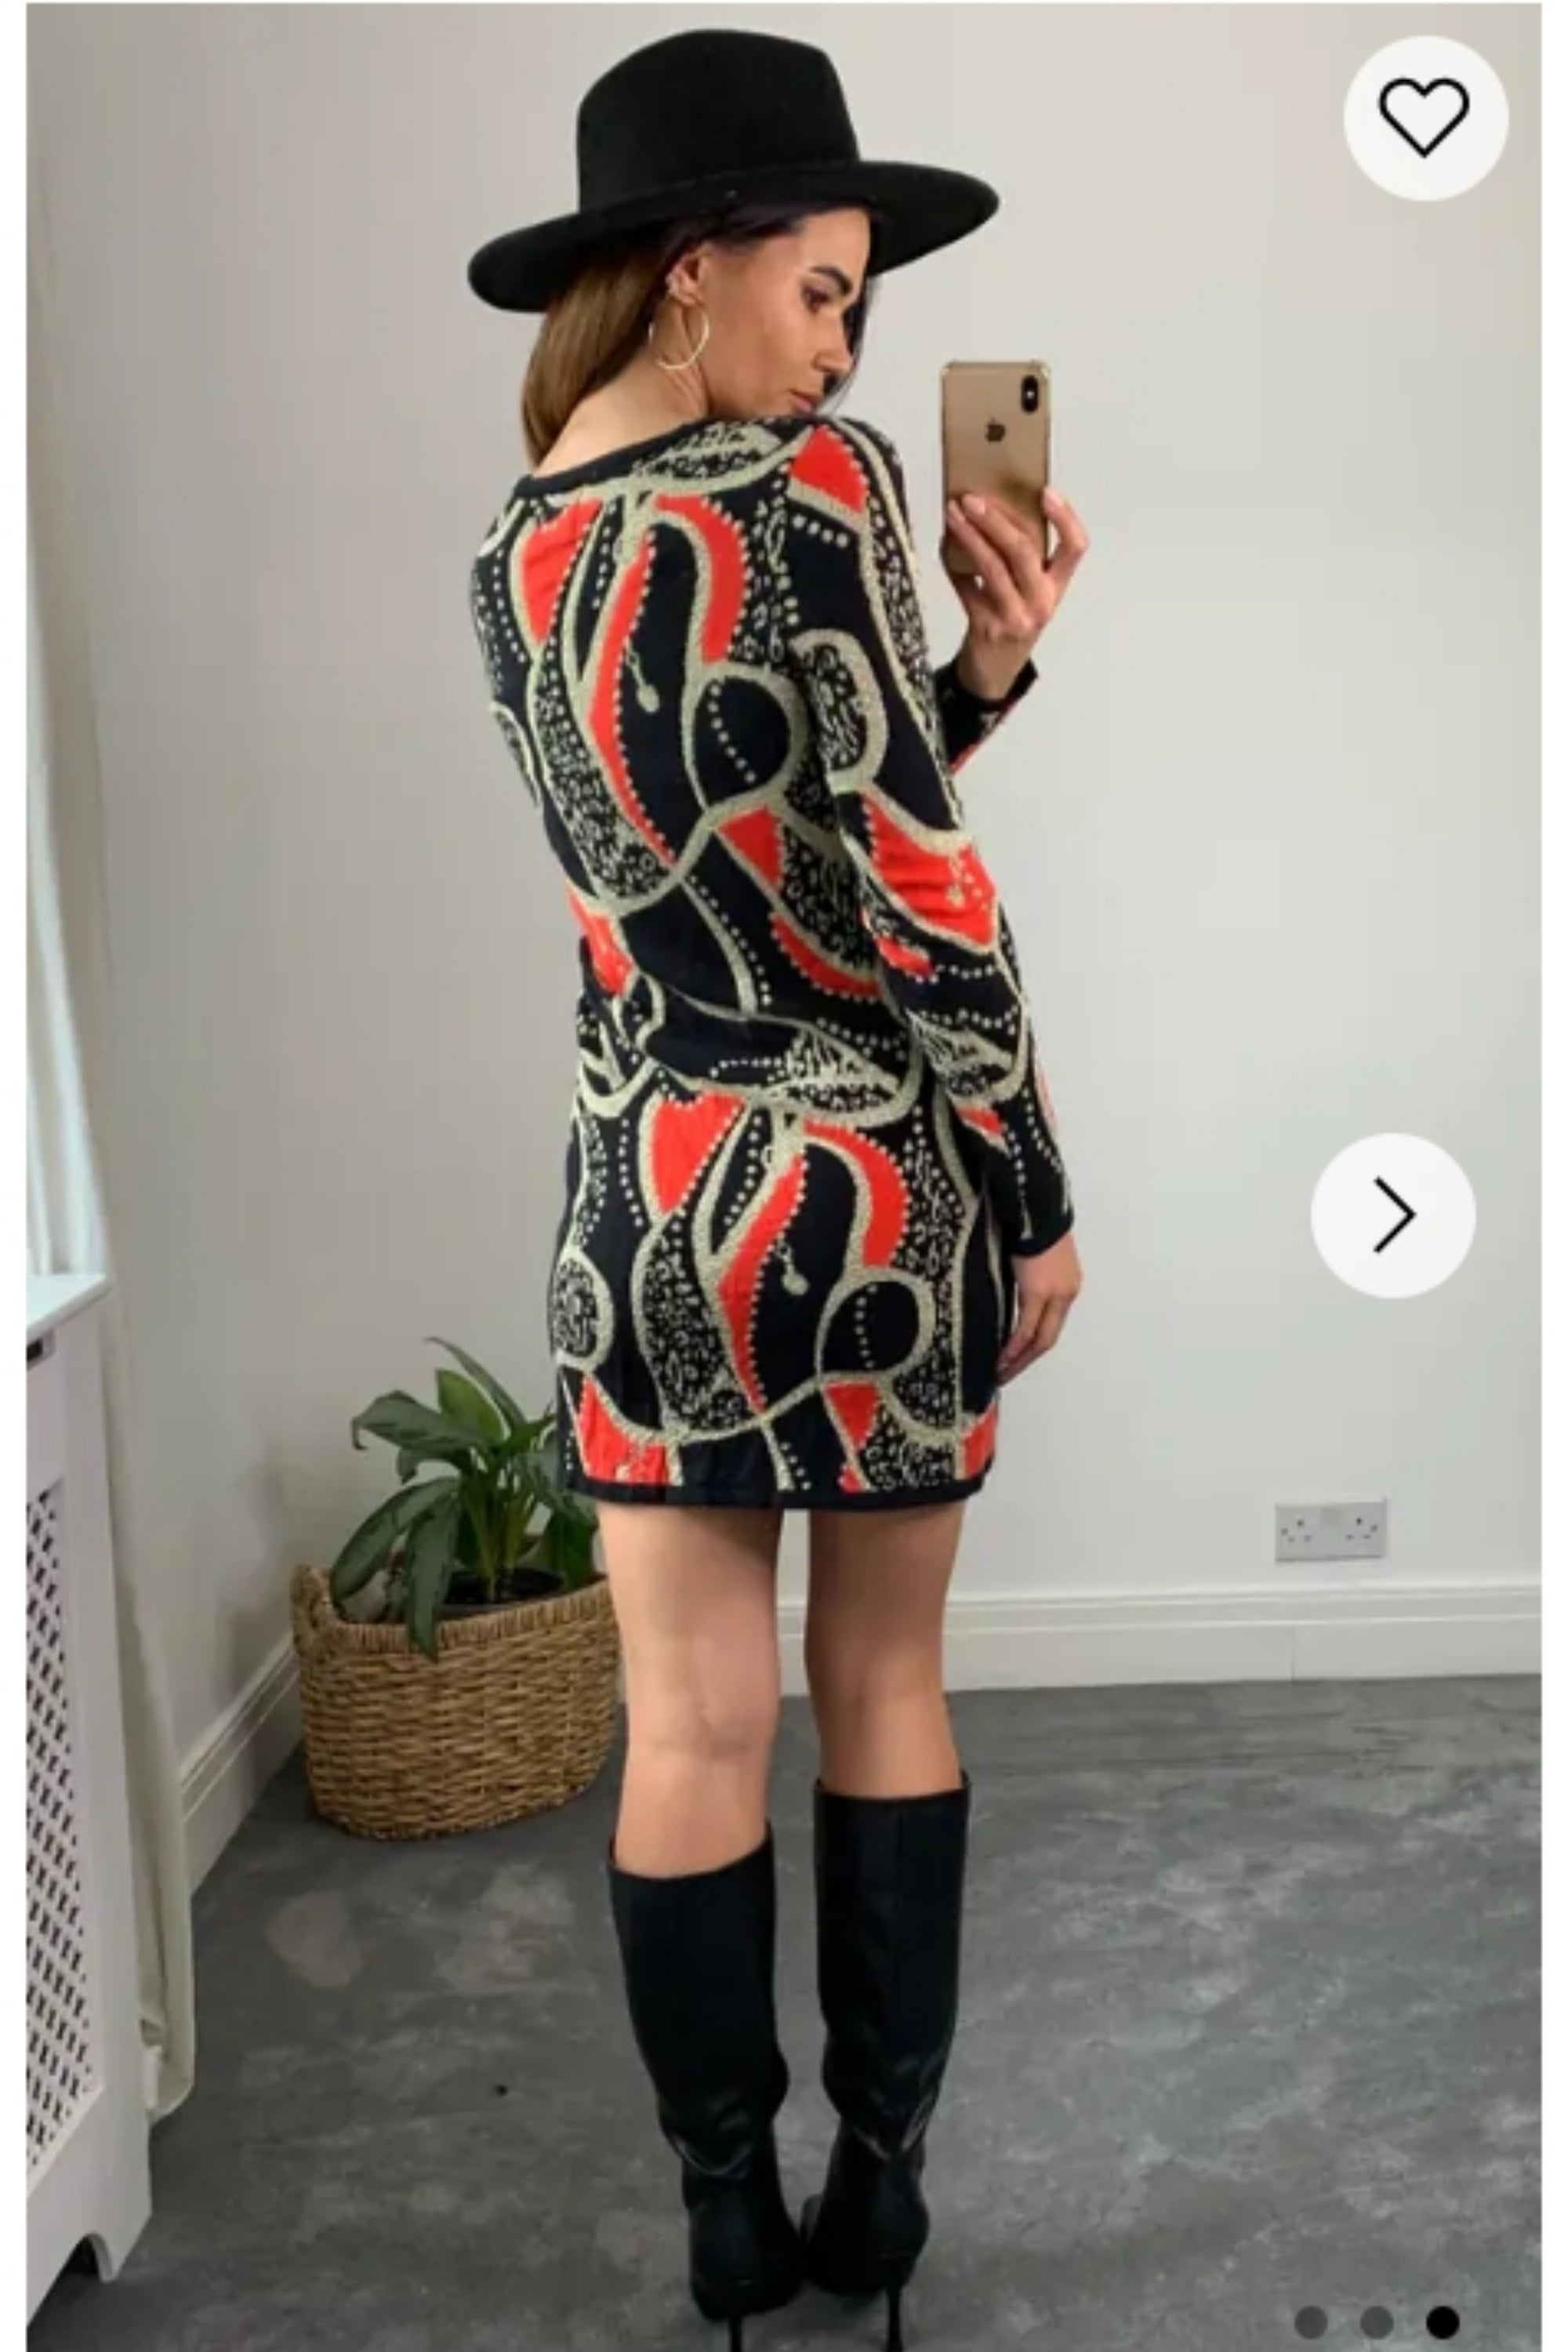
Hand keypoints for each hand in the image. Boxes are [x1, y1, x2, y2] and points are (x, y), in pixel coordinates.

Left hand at [943, 485, 1089, 700]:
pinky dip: (951, 562)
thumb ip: (1023, 558)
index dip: (1064, 518)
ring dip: (969, 535)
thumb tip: (992, 506)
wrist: (995, 672)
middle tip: (972, 498)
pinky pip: (965, 586)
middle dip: (995, 518)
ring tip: (953, 513)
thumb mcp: (1029, 591)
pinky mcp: (986, 627)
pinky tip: (944, 544)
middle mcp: (1041, 602)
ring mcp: (1014, 617)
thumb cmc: (1013, 621)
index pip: (1074, 547)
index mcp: (1057, 587)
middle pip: (1023, 550)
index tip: (1045, 492)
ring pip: (991, 565)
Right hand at [997, 1226, 1081, 1383]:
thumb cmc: (1033, 1224)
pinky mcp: (1038, 1292)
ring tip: (1002, 1373)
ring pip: (1039, 1339)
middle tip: (1007, 1375)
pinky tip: (1002, 1359)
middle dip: (1026, 1360)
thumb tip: (1013, 1295)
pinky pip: (1026, 1329)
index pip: (1051, 1325)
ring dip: (1019, 1359)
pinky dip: (1014, 1347)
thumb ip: (1029, 1279)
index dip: (1034, 1346)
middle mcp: (1066, 1293)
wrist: (1036, 1207)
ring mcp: (1054, 1295)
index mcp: (1067, 1285)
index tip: (1019, 1359)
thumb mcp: (1034, 1257)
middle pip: (1048, 1338)